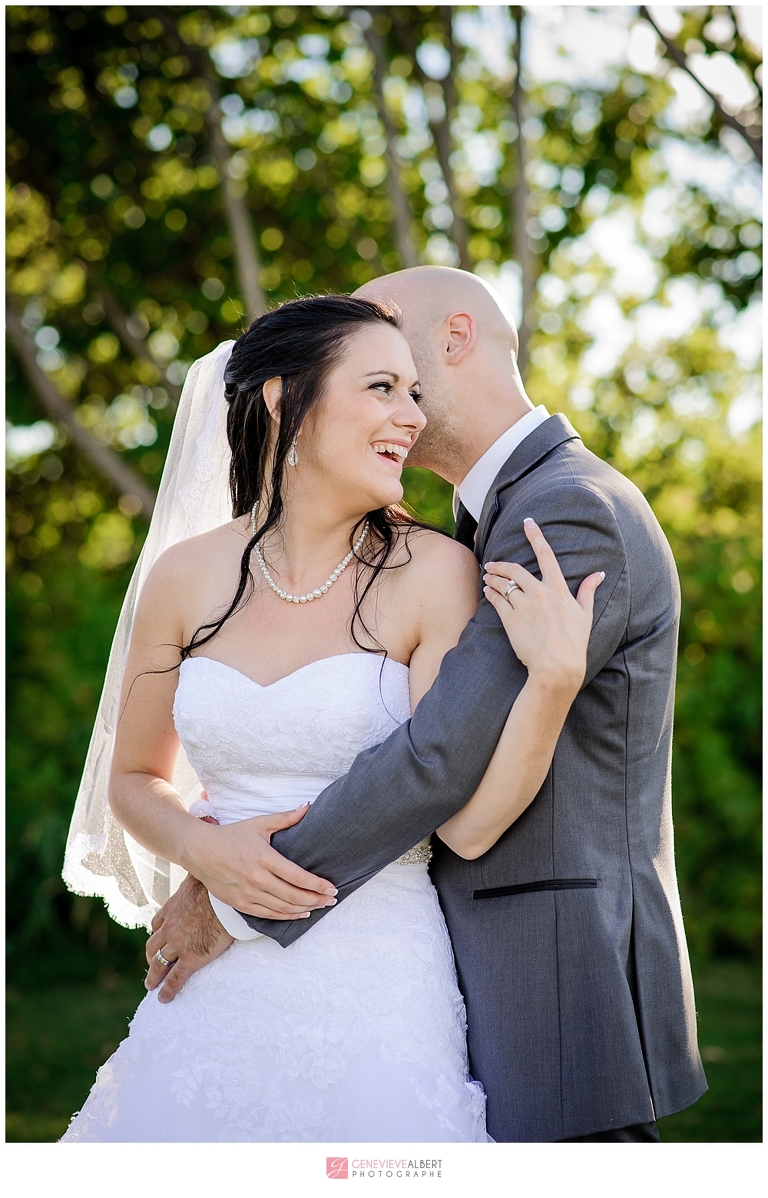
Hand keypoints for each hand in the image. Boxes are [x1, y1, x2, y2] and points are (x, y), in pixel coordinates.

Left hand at [145, 874, 233, 1002]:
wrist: (225, 900)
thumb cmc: (216, 886)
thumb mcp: (199, 877)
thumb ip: (196, 877)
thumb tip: (201, 867)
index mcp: (171, 909)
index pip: (157, 924)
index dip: (157, 934)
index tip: (158, 939)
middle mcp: (169, 928)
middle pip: (153, 946)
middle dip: (151, 956)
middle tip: (152, 965)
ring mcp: (177, 945)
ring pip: (158, 964)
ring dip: (153, 975)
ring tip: (151, 984)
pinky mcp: (190, 958)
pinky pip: (175, 979)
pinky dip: (167, 990)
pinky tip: (164, 998)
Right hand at [186, 803, 338, 918]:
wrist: (199, 850)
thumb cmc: (231, 835)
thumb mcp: (258, 824)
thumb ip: (285, 818)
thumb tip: (307, 807)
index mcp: (264, 858)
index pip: (297, 876)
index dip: (317, 885)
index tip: (332, 888)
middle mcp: (257, 878)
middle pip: (293, 895)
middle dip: (315, 900)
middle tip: (331, 900)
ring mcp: (247, 893)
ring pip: (282, 908)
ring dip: (303, 909)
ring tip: (319, 907)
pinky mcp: (239, 903)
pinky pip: (267, 914)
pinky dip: (285, 916)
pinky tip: (298, 913)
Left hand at [483, 518, 603, 694]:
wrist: (557, 667)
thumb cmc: (574, 642)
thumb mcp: (585, 615)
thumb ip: (588, 591)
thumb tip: (599, 575)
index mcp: (558, 589)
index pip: (546, 555)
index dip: (536, 536)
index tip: (528, 522)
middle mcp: (539, 593)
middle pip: (515, 569)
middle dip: (501, 564)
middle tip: (492, 564)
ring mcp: (523, 606)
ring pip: (503, 584)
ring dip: (493, 578)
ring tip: (487, 577)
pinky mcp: (510, 619)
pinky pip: (496, 600)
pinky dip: (490, 593)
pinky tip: (487, 592)